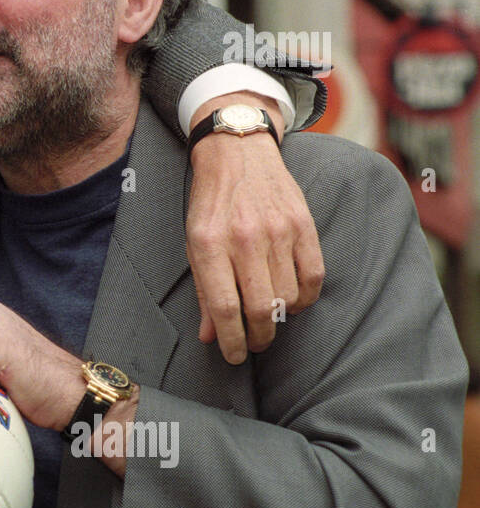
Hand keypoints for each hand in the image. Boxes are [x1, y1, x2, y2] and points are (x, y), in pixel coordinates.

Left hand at [187, 92, 323, 363]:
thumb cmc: (210, 204)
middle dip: (259, 337)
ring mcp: (277, 230)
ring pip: (288, 297)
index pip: (225, 308)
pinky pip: (313, 278)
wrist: (236, 152)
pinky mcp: (303, 224)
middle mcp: (244, 238)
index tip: (234, 356)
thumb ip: (204, 291)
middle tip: (255, 344)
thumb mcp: (194, 243)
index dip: (232, 341)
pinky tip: (292, 301)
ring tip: (270, 320)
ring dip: (280, 319)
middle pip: (260, 309)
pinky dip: (304, 298)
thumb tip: (210, 337)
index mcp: (209, 244)